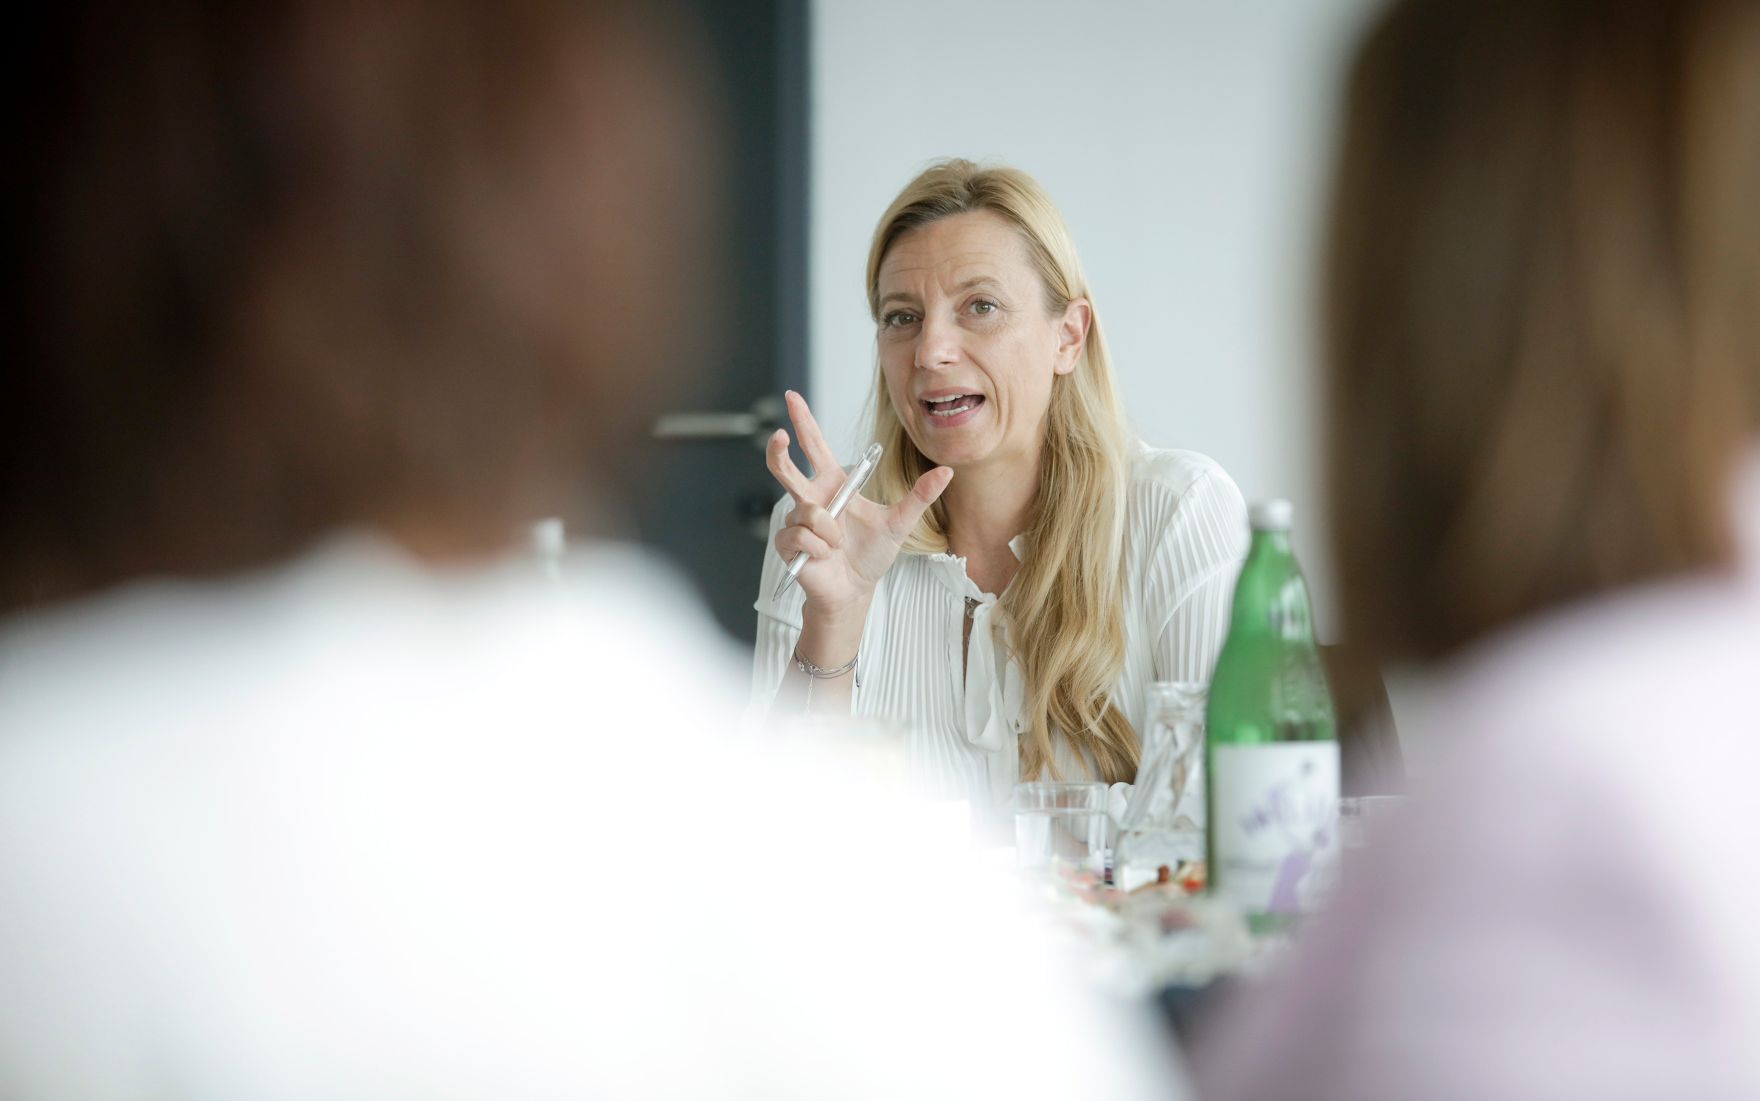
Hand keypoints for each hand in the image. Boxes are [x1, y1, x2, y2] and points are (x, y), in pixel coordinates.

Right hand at [766, 390, 952, 616]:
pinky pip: (801, 536)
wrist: (855, 590)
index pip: (815, 446)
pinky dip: (819, 548)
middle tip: (779, 436)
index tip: (792, 397)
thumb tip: (947, 471)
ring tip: (839, 545)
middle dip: (778, 450)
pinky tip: (825, 556)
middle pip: (785, 467)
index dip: (803, 421)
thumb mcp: (900, 523)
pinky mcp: (787, 543)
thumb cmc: (872, 554)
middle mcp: (811, 498)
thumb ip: (920, 496)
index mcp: (834, 484)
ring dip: (829, 531)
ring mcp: (796, 520)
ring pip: (808, 512)